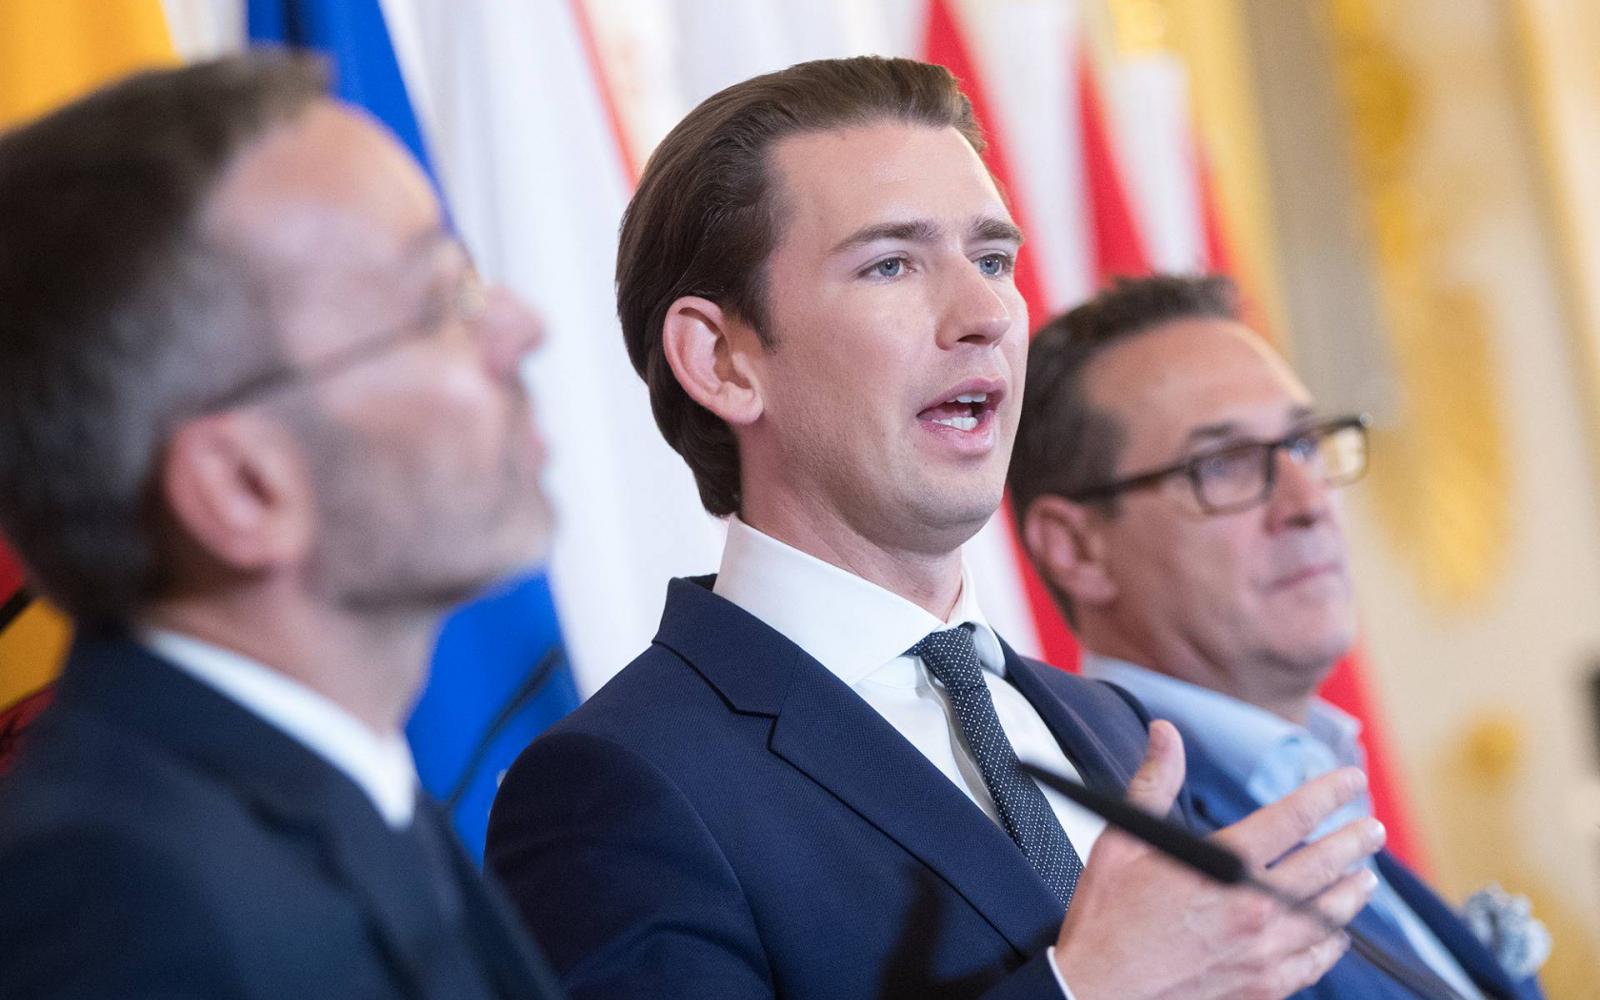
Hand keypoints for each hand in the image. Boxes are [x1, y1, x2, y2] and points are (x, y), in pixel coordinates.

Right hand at [1052, 720, 1383, 999]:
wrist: (1099, 993)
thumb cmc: (1106, 921)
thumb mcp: (1122, 843)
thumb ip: (1153, 784)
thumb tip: (1165, 734)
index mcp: (1224, 865)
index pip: (1293, 817)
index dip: (1328, 793)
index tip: (1350, 780)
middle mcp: (1255, 908)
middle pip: (1324, 865)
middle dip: (1354, 842)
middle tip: (1372, 828)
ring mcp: (1264, 952)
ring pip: (1330, 916)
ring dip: (1353, 892)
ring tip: (1367, 878)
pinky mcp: (1263, 987)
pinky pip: (1314, 963)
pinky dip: (1332, 945)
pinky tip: (1337, 934)